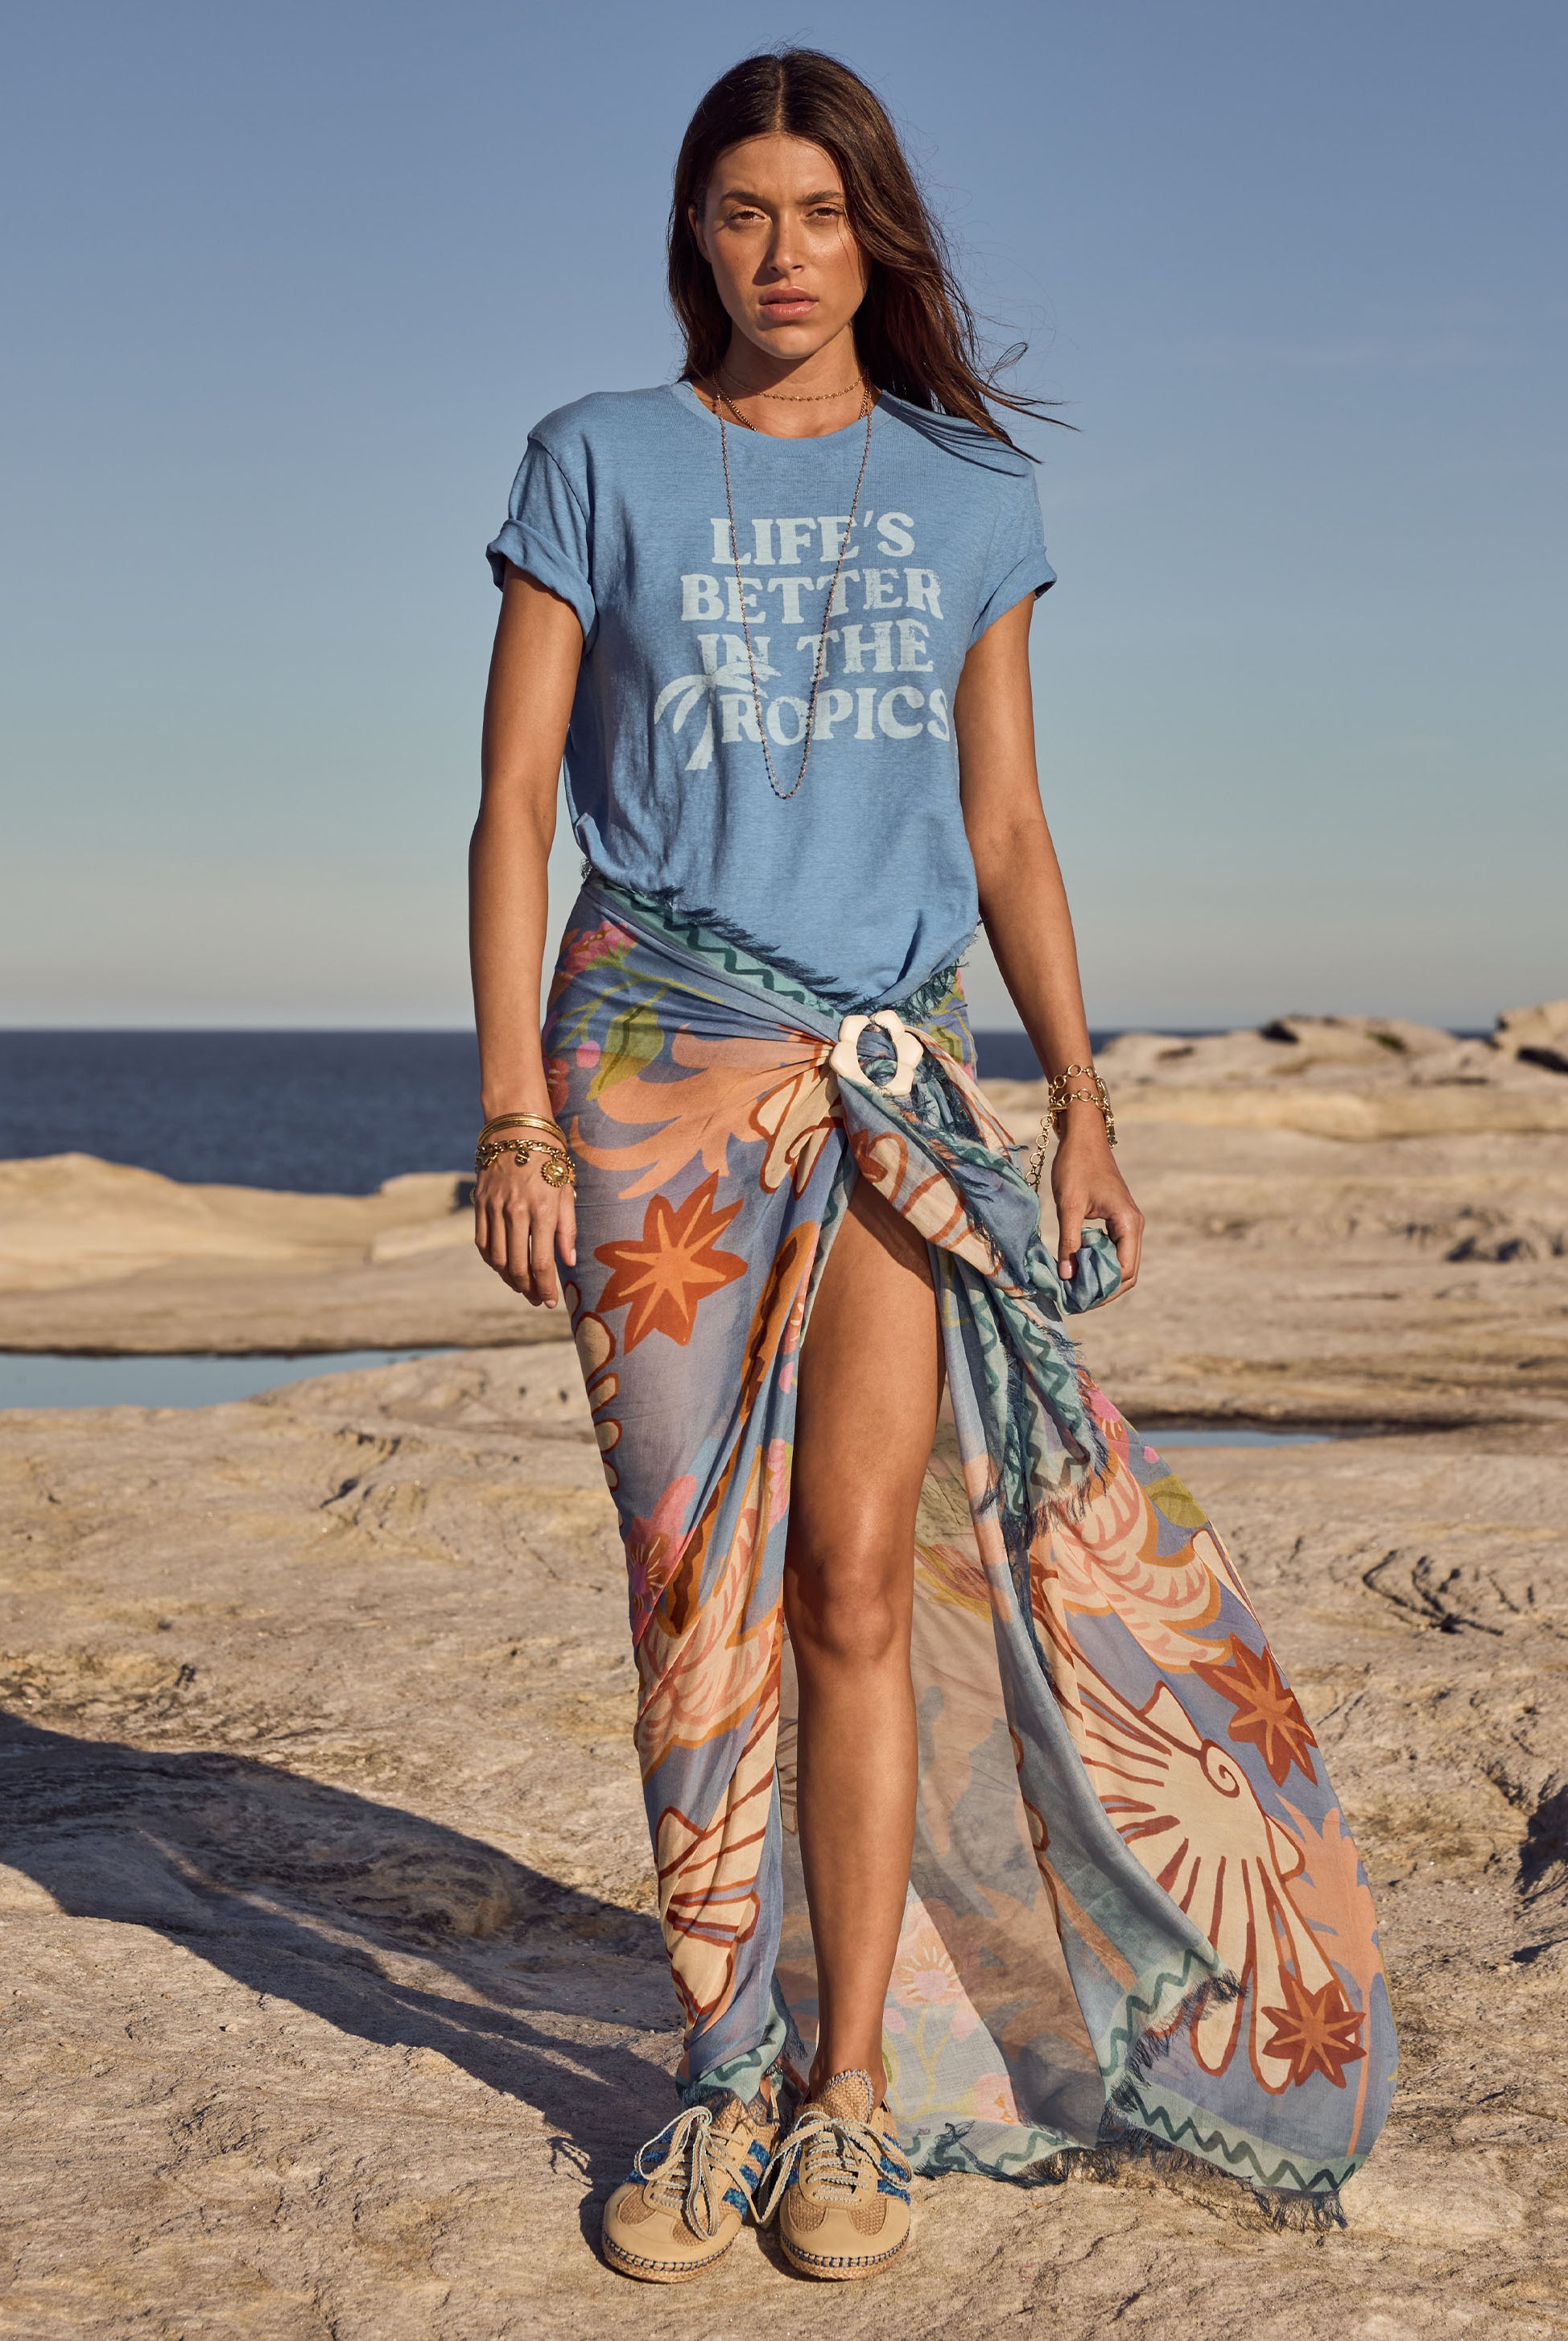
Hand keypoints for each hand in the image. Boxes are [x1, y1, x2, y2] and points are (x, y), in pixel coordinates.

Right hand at [473, 1148, 576, 1306]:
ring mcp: (494, 1208)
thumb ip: (568, 1228)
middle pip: (517, 1265)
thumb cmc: (550, 1156)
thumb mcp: (567, 1188)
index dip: (545, 1287)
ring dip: (509, 1278)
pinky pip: (482, 1241)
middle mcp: (515, 1211)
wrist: (516, 1125)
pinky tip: (503, 1267)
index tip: (550, 1302)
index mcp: (543, 1209)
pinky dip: (491, 1260)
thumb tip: (568, 1262)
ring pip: (497, 1258)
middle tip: (537, 1300)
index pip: (541, 1262)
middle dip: (528, 1289)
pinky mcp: (480, 1203)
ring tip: (522, 1287)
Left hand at [1050, 1113, 1142, 1296]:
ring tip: (1076, 1288)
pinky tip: (1078, 1268)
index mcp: (1128, 1223)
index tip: (1079, 1300)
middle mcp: (1134, 1226)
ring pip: (1121, 1262)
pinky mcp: (1118, 1220)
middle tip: (1077, 1300)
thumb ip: (1069, 1243)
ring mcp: (1128, 1224)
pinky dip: (1099, 1263)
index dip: (1104, 1291)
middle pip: (1127, 1272)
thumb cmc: (1076, 1166)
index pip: (1124, 1270)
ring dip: (1101, 1277)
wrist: (1083, 1137)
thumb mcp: (1069, 1206)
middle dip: (1104, 1289)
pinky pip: (1114, 1250)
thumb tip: (1067, 1277)